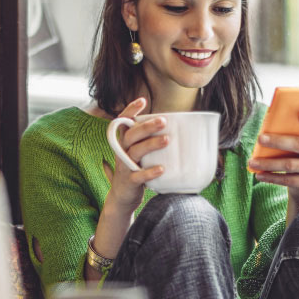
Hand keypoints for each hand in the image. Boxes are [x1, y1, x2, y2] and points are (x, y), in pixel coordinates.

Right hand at [104, 97, 167, 211]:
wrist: (123, 197)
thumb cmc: (136, 169)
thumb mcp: (139, 153)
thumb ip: (148, 140)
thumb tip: (177, 128)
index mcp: (124, 142)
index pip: (123, 122)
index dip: (130, 110)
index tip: (142, 100)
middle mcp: (122, 152)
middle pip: (131, 135)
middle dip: (146, 126)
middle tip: (163, 120)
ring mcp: (124, 167)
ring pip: (135, 152)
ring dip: (151, 144)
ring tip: (167, 140)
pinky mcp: (129, 182)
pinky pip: (138, 176)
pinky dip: (150, 172)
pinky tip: (162, 168)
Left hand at [247, 111, 298, 204]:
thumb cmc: (297, 153)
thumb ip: (290, 129)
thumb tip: (267, 119)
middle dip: (277, 141)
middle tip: (260, 139)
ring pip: (290, 164)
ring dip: (268, 163)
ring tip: (251, 162)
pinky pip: (288, 180)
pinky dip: (271, 177)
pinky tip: (259, 175)